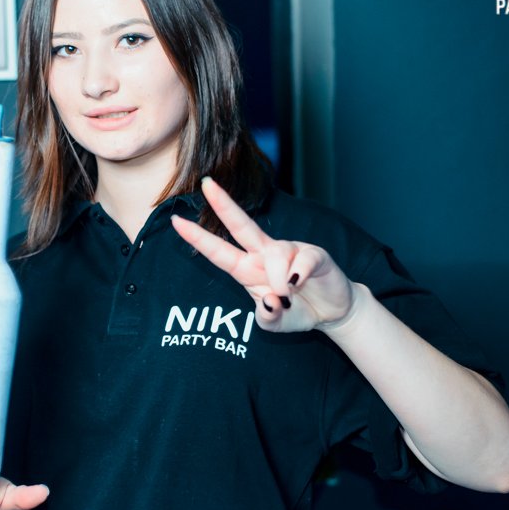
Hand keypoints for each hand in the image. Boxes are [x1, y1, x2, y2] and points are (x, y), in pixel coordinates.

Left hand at [170, 177, 354, 332]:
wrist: (332, 312)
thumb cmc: (297, 311)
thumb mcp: (275, 325)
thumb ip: (267, 318)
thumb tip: (271, 300)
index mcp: (247, 269)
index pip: (218, 251)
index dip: (198, 238)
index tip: (176, 221)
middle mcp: (264, 254)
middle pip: (241, 225)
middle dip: (223, 204)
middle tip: (206, 184)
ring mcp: (289, 251)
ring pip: (274, 255)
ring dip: (278, 280)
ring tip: (289, 296)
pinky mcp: (313, 253)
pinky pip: (301, 260)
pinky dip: (298, 275)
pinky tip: (301, 283)